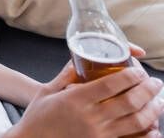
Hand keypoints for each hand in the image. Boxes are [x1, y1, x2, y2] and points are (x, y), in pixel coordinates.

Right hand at [18, 60, 162, 137]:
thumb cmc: (37, 118)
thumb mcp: (47, 92)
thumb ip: (65, 76)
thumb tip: (78, 59)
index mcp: (76, 99)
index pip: (111, 85)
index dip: (130, 76)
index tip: (139, 70)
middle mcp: (90, 117)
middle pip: (129, 102)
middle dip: (148, 90)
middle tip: (156, 83)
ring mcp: (98, 135)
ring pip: (135, 122)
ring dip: (152, 110)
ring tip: (159, 102)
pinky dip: (148, 136)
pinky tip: (154, 129)